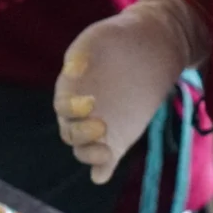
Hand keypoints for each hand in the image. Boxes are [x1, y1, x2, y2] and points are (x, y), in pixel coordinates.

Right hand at [54, 0, 210, 184]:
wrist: (149, 47)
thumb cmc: (118, 40)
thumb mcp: (99, 37)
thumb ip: (83, 53)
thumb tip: (73, 70)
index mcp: (70, 92)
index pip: (63, 108)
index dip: (72, 109)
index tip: (90, 103)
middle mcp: (79, 115)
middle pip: (71, 133)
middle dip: (83, 134)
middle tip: (102, 126)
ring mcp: (97, 130)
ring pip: (83, 151)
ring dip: (90, 155)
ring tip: (106, 153)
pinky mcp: (117, 140)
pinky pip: (103, 163)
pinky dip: (100, 172)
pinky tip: (103, 175)